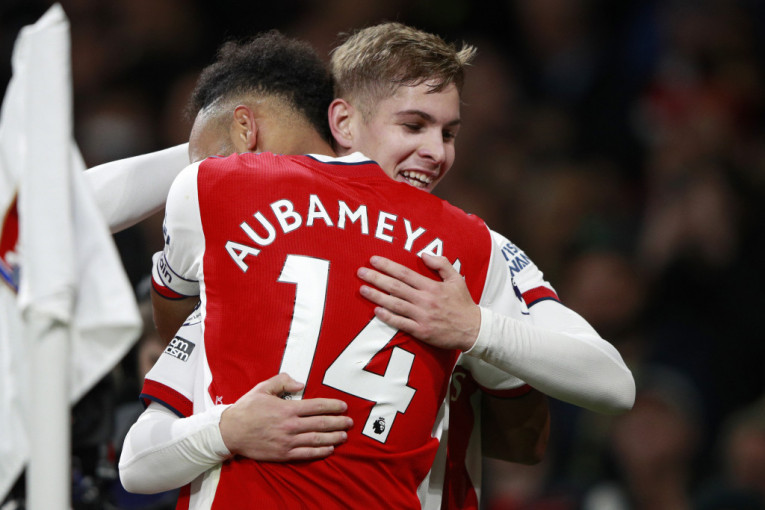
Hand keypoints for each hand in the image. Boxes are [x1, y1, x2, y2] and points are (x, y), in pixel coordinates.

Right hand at [219, 373, 352, 460]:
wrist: (230, 432)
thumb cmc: (247, 409)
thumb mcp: (263, 388)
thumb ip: (283, 381)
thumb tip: (301, 383)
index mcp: (287, 408)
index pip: (317, 406)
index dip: (333, 406)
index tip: (343, 406)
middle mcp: (290, 425)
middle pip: (321, 424)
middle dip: (338, 423)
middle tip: (350, 422)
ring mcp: (287, 441)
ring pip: (316, 439)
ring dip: (333, 438)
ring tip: (344, 436)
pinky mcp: (283, 454)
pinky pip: (306, 453)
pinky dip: (320, 452)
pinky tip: (329, 449)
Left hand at [357, 254, 480, 350]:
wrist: (472, 329)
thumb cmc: (463, 303)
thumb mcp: (457, 278)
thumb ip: (441, 264)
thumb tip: (423, 254)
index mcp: (432, 287)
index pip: (405, 273)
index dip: (388, 266)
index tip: (374, 260)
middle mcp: (425, 300)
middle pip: (396, 287)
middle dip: (376, 278)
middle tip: (361, 272)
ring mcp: (422, 316)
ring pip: (395, 304)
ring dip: (377, 296)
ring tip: (362, 289)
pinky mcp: (421, 331)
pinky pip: (401, 323)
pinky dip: (388, 317)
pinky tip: (376, 311)